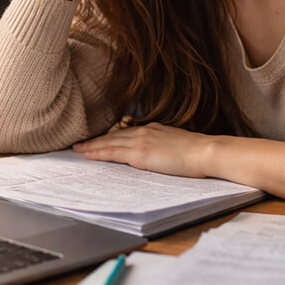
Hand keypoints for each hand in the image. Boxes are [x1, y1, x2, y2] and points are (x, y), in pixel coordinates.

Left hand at [72, 123, 212, 177]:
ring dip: (92, 146)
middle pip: (114, 136)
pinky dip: (98, 153)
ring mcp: (141, 141)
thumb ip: (163, 147)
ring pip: (109, 143)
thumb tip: (157, 155)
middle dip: (96, 140)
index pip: (127, 133)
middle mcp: (144, 131)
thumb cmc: (198, 153)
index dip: (111, 137)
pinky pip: (112, 152)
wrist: (205, 152)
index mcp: (154, 129)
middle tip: (80, 144)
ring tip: (78, 149)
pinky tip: (88, 155)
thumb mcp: (177, 144)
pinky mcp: (139, 153)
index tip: (101, 139)